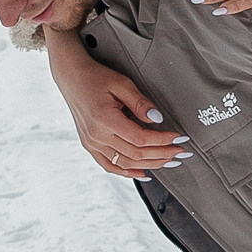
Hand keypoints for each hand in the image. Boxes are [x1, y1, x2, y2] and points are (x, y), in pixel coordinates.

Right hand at [44, 30, 190, 180]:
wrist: (71, 77)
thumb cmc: (96, 77)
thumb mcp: (122, 84)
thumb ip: (140, 103)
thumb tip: (157, 120)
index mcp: (105, 120)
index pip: (140, 138)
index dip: (162, 140)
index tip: (179, 138)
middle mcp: (96, 136)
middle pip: (135, 154)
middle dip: (162, 154)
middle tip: (180, 152)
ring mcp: (91, 143)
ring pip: (125, 163)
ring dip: (150, 165)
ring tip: (168, 162)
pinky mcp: (89, 145)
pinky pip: (109, 166)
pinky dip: (127, 173)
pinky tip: (143, 174)